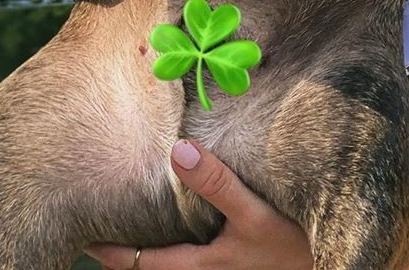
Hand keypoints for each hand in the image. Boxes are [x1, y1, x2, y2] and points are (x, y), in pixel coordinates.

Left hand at [84, 138, 311, 267]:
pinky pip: (191, 256)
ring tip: (129, 223)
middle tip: (95, 228)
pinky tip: (181, 220)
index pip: (140, 263)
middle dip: (122, 254)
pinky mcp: (233, 261)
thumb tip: (177, 150)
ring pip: (172, 264)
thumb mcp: (254, 213)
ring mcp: (218, 269)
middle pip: (151, 268)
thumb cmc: (290, 243)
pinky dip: (175, 243)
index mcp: (200, 266)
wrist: (327, 262)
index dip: (108, 252)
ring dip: (148, 250)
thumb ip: (216, 183)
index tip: (82, 234)